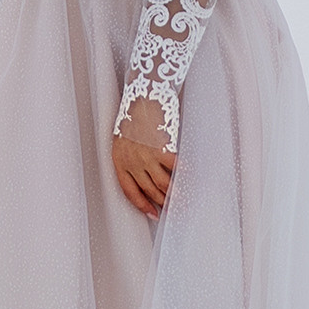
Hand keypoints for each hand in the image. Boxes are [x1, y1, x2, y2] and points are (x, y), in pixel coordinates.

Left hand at [111, 94, 174, 219]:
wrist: (142, 95)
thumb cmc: (133, 113)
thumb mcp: (123, 136)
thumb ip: (131, 155)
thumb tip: (147, 171)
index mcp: (119, 160)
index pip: (130, 191)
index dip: (142, 205)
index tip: (152, 213)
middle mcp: (132, 162)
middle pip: (148, 190)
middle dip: (161, 201)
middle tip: (172, 208)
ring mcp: (147, 157)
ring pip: (162, 184)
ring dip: (173, 194)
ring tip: (181, 199)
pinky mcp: (161, 149)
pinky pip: (175, 168)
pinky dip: (183, 175)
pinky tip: (189, 178)